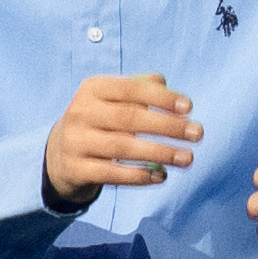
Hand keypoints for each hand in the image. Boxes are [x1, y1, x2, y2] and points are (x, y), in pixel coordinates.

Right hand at [44, 74, 202, 208]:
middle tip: (198, 134)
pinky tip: (161, 176)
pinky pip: (111, 173)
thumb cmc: (100, 122)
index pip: (131, 88)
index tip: (189, 107)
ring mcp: (75, 142)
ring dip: (160, 153)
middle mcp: (80, 113)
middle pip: (129, 118)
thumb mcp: (113, 100)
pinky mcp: (75, 169)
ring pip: (122, 147)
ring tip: (188, 158)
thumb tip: (163, 82)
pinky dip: (138, 175)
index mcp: (92, 89)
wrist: (59, 155)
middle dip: (167, 126)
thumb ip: (139, 88)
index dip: (161, 97)